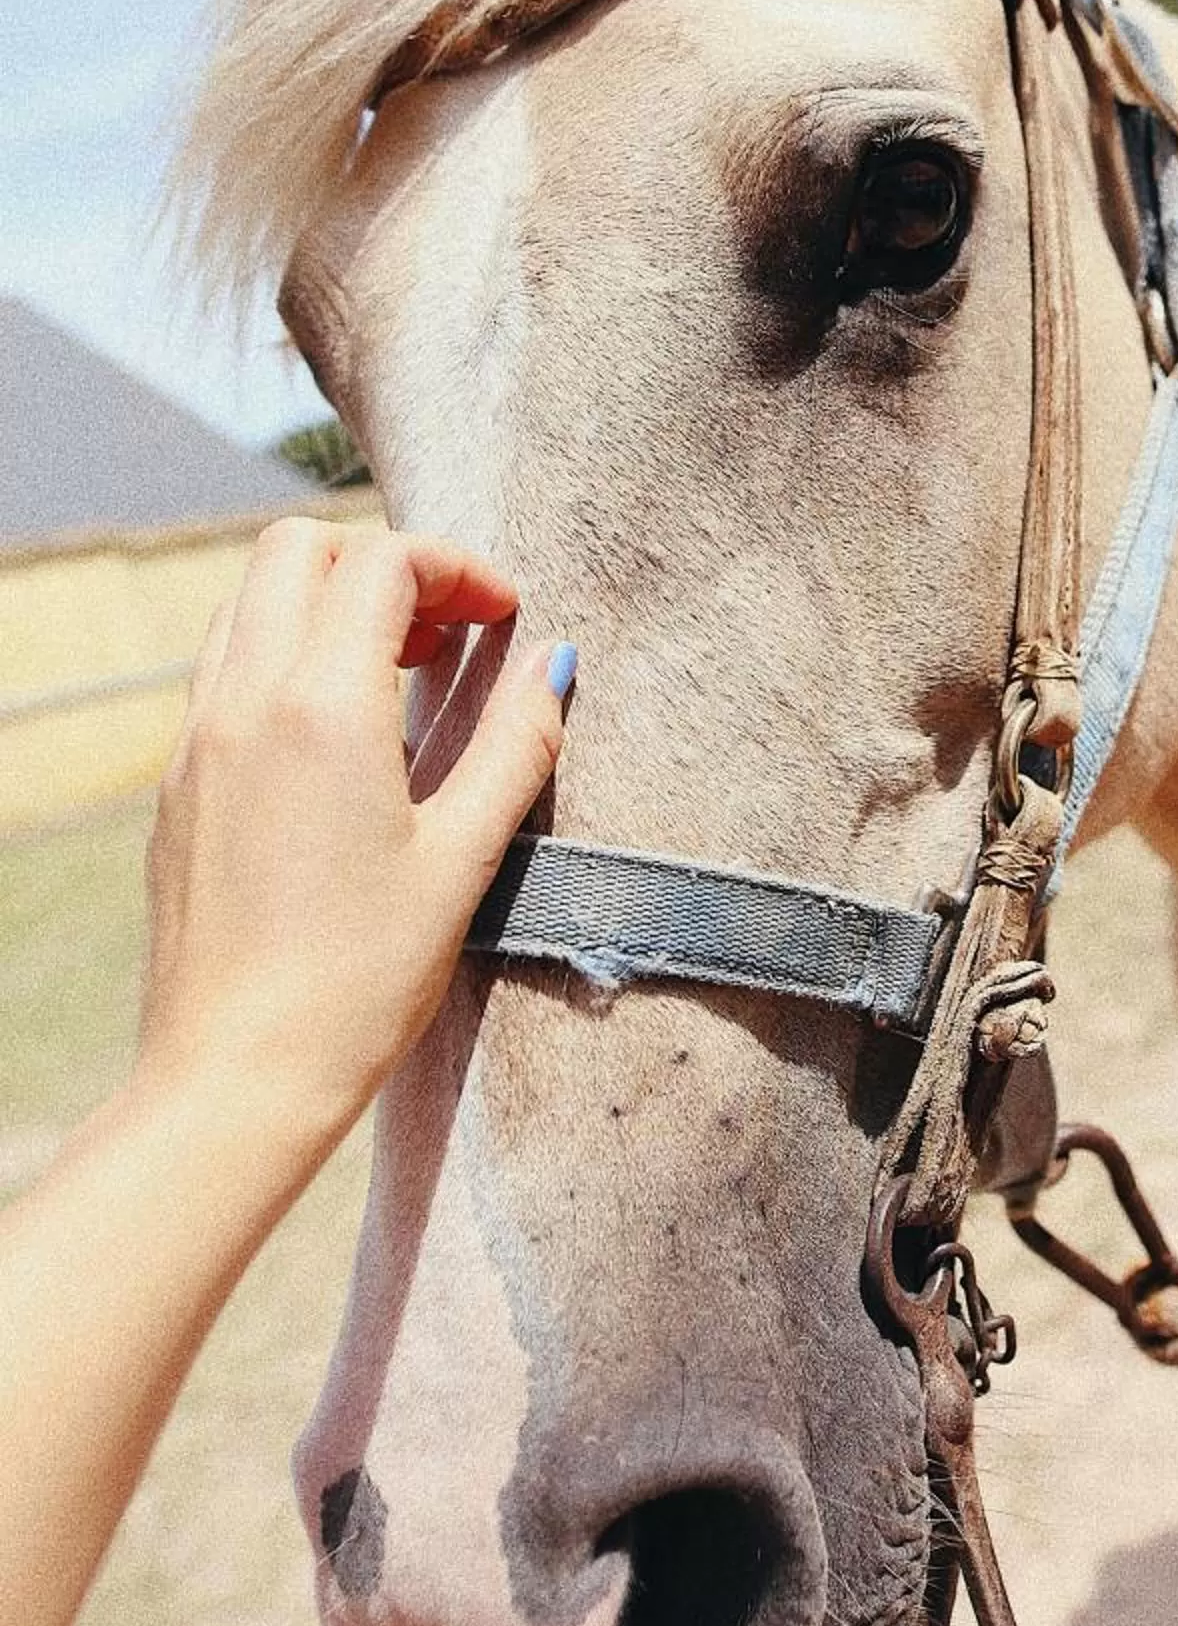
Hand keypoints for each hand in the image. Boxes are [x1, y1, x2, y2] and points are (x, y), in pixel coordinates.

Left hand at [137, 520, 569, 1153]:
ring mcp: (197, 740)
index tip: (506, 615)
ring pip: (248, 601)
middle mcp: (243, 701)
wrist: (236, 1076)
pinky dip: (284, 656)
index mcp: (321, 706)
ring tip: (401, 671)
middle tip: (450, 628)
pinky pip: (222, 670)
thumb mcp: (462, 859)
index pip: (380, 563)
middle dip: (381, 563)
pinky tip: (339, 733)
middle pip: (296, 549)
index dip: (455, 567)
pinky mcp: (177, 785)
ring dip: (327, 603)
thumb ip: (515, 745)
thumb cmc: (358, 980)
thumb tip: (552, 665)